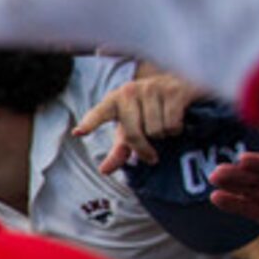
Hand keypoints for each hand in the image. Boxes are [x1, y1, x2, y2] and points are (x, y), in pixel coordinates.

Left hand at [72, 71, 209, 173]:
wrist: (179, 87)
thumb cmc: (148, 112)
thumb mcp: (130, 130)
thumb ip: (118, 150)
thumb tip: (104, 170)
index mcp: (114, 100)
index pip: (99, 114)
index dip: (90, 123)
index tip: (79, 132)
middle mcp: (130, 91)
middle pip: (133, 134)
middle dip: (143, 147)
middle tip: (151, 153)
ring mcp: (152, 88)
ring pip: (155, 131)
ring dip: (163, 135)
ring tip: (164, 125)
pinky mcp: (174, 91)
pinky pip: (171, 124)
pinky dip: (176, 129)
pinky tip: (177, 120)